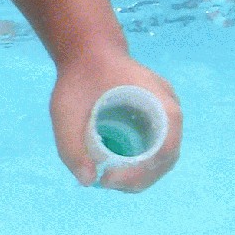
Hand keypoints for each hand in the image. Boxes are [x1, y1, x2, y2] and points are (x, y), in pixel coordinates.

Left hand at [50, 51, 181, 190]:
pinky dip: (141, 165)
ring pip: (163, 156)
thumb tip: (88, 180)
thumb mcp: (65, 110)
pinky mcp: (156, 119)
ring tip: (109, 178)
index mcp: (159, 100)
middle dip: (139, 178)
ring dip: (140, 175)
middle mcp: (169, 108)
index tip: (108, 177)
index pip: (164, 147)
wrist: (88, 53)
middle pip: (166, 157)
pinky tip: (116, 169)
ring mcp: (165, 114)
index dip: (141, 171)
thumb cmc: (80, 77)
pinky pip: (156, 148)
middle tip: (106, 181)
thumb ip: (70, 146)